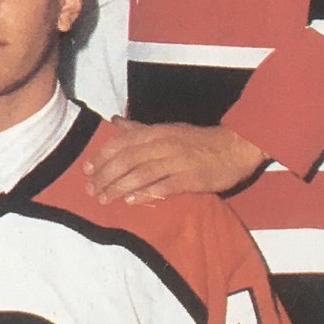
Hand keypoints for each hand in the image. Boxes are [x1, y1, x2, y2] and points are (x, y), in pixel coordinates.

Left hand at [82, 119, 264, 204]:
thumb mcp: (168, 130)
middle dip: (106, 174)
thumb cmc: (199, 140)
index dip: (103, 155)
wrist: (236, 147)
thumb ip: (140, 129)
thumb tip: (115, 122)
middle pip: (128, 158)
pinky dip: (145, 193)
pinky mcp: (190, 178)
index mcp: (158, 131)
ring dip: (119, 186)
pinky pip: (164, 186)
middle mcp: (165, 144)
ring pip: (142, 172)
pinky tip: (131, 201)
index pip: (123, 141)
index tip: (87, 168)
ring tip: (104, 198)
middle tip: (91, 188)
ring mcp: (178, 161)